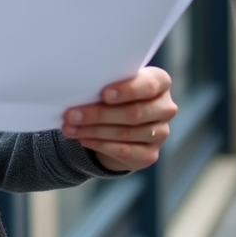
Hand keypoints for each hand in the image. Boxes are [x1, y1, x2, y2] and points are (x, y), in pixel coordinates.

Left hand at [60, 67, 177, 171]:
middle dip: (99, 114)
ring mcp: (161, 133)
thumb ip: (107, 84)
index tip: (104, 94)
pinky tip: (82, 139)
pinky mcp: (150, 154)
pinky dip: (100, 145)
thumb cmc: (116, 95)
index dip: (127, 91)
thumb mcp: (114, 84)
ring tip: (70, 127)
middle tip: (71, 114)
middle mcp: (165, 108)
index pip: (149, 85)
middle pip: (134, 113)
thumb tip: (80, 88)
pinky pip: (124, 151)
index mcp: (160, 82)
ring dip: (93, 131)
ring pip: (125, 133)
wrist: (121, 123)